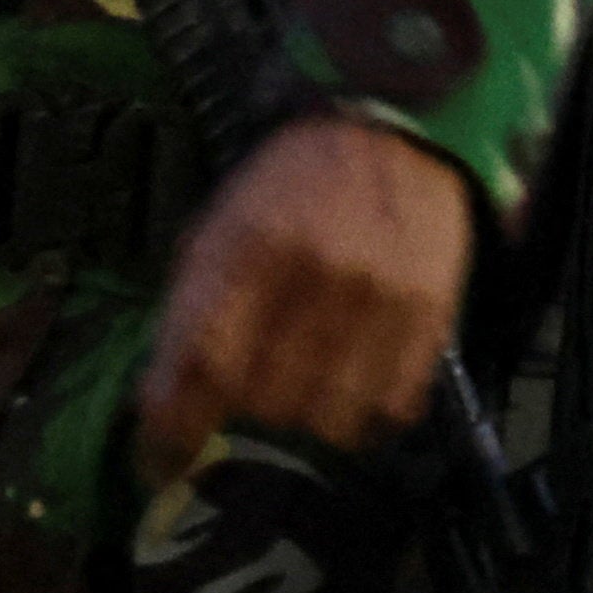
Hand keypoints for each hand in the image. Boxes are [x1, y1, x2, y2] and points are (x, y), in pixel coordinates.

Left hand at [139, 116, 478, 468]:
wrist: (393, 131)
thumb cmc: (288, 187)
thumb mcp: (218, 227)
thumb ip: (190, 310)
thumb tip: (164, 406)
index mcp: (250, 245)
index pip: (204, 365)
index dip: (176, 429)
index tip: (162, 461)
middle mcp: (319, 273)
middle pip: (264, 400)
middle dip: (239, 413)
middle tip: (239, 398)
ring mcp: (381, 297)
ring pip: (327, 418)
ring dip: (301, 417)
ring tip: (297, 387)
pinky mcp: (429, 316)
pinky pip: (389, 406)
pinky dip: (363, 413)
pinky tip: (348, 381)